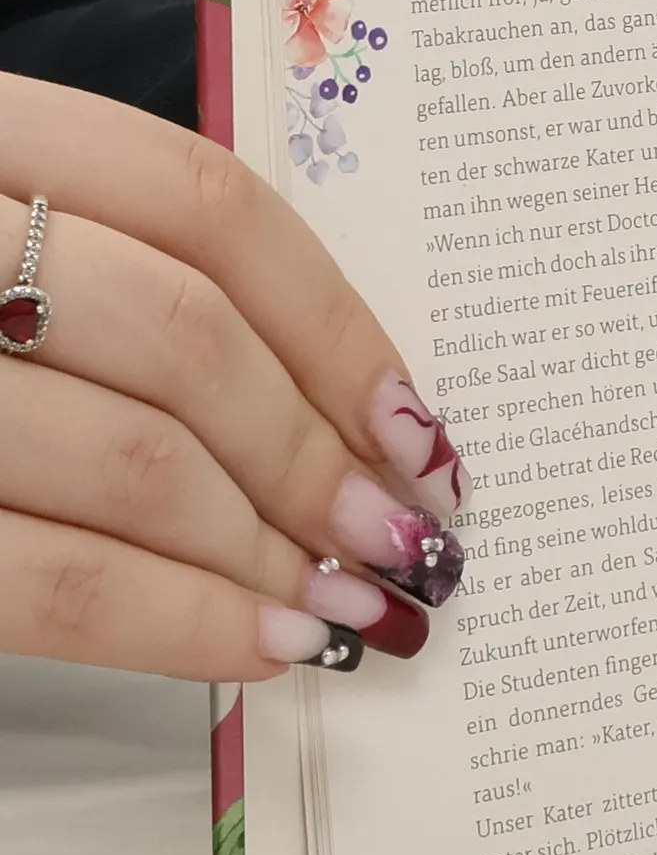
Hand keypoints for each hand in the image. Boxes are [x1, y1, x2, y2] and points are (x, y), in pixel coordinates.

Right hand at [0, 73, 469, 679]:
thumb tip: (356, 418)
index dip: (337, 326)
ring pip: (131, 462)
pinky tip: (260, 649)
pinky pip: (50, 579)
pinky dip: (178, 625)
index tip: (417, 425)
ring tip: (350, 605)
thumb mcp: (9, 246)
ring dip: (270, 553)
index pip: (205, 205)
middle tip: (405, 539)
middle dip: (316, 457)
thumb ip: (140, 283)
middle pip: (182, 338)